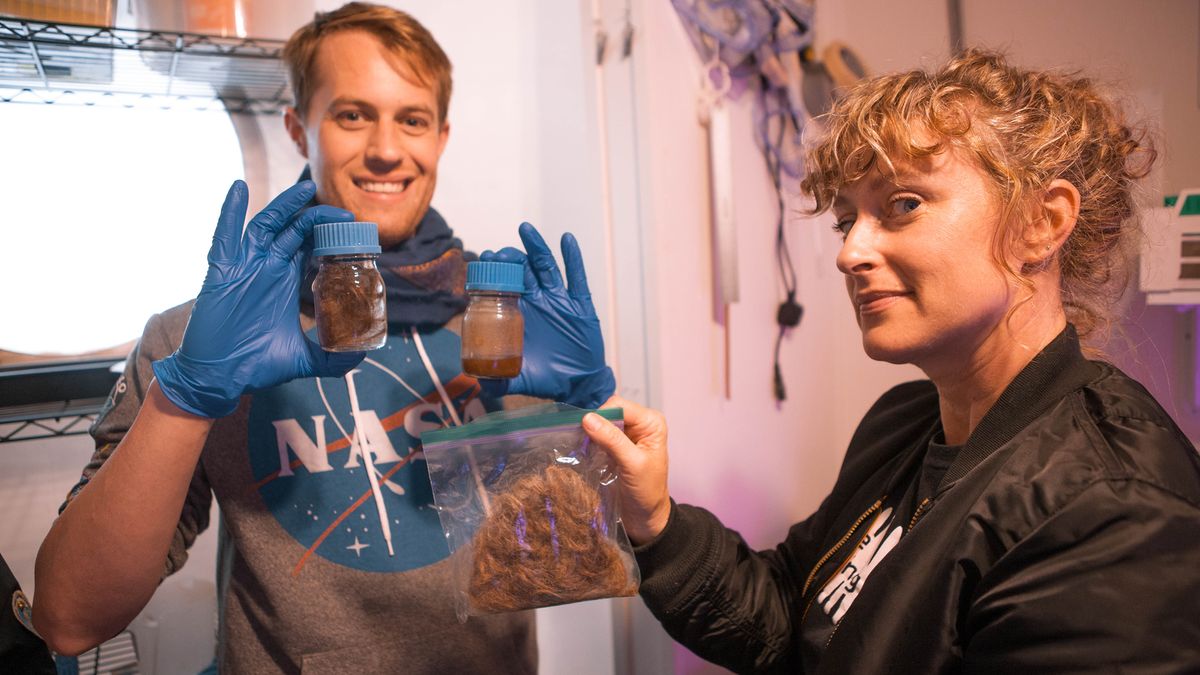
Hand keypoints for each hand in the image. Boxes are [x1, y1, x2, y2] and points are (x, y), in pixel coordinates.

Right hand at [152, 180, 363, 417]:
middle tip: (345, 215)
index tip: (354, 230)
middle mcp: (266, 268)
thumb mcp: (304, 360)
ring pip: (266, 225)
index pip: (310, 246)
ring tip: (307, 188)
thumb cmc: (255, 365)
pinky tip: (238, 188)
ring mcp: (244, 267)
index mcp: (286, 281)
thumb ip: (333, 359)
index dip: (329, 234)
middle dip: (318, 218)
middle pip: (293, 230)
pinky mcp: (222, 273)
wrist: (219, 379)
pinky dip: (230, 211)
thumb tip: (362, 355)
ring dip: (286, 205)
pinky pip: (225, 237)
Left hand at [477, 222, 614, 407]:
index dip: (495, 271)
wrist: (577, 386)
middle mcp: (538, 302)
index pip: (504, 284)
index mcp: (520, 313)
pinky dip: (573, 258)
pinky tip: (567, 239)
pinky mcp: (580, 306)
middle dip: (511, 258)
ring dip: (536, 247)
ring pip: (547, 267)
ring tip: (525, 229)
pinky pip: (577, 279)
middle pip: (523, 270)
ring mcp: (559, 300)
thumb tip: (475, 380)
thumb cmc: (547, 379)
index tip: (485, 259)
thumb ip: (498, 380)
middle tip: (499, 252)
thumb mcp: (518, 380)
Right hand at [581, 396, 670, 543]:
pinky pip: (598, 435)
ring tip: (586, 451)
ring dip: (591, 435)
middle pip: (608, 412)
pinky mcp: (616, 445)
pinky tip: (588, 454)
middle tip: (585, 445)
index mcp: (651, 422)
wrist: (645, 517)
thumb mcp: (632, 464)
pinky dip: (590, 442)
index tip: (588, 435)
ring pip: (601, 423)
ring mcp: (628, 433)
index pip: (618, 405)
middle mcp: (640, 423)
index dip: (601, 416)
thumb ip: (612, 440)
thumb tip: (588, 418)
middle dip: (595, 426)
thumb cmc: (646, 492)